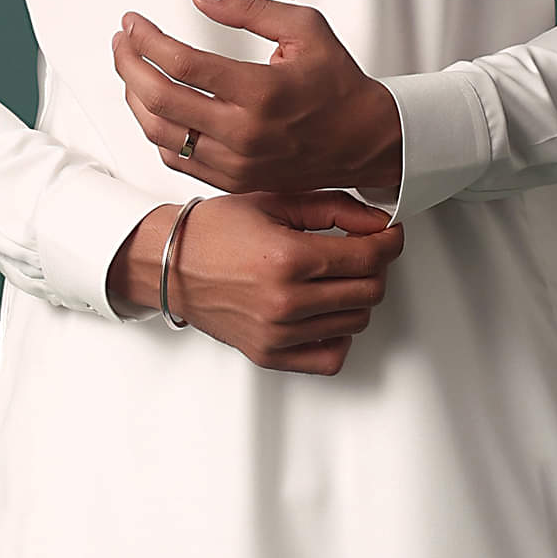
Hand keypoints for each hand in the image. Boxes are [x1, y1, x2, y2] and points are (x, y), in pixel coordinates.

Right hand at [104, 189, 405, 374]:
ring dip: (357, 297)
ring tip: (336, 278)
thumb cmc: (212, 231)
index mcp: (289, 258)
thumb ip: (332, 207)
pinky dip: (339, 335)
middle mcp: (285, 301)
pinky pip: (330, 356)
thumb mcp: (274, 201)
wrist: (167, 264)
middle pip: (370, 291)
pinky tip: (326, 313)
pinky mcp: (270, 354)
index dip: (390, 241)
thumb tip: (376, 221)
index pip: (370, 257)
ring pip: (356, 321)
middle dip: (376, 266)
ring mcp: (278, 333)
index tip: (389, 235)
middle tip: (362, 251)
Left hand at [111, 0, 401, 195]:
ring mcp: (236, 162)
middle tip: (121, 42)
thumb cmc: (338, 84)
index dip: (146, 38)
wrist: (366, 141)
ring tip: (131, 71)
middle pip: (159, 99)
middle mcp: (244, 132)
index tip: (133, 22)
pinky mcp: (233, 180)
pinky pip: (176, 158)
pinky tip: (154, 106)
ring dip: (134, 98)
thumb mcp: (305, 28)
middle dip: (128, 64)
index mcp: (261, 91)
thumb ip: (249, 9)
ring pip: (159, 133)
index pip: (182, 63)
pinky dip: (156, 131)